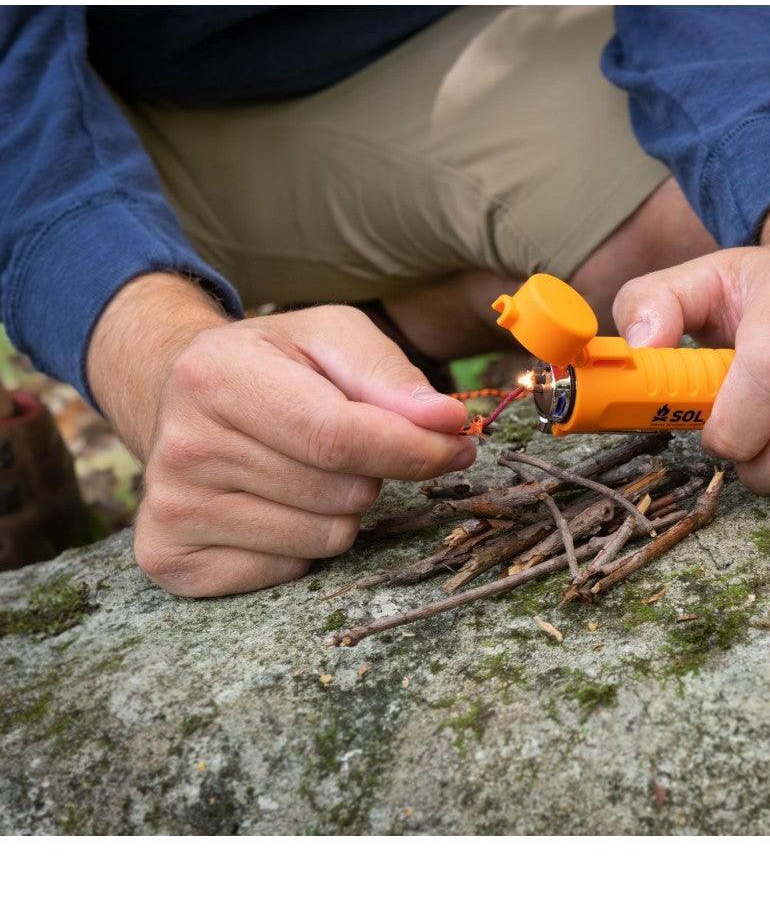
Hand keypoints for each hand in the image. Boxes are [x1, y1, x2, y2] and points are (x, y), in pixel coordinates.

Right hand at [88, 274, 473, 595]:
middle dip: (373, 473)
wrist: (178, 397)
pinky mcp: (172, 560)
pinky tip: (275, 504)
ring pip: (325, 539)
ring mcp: (171, 510)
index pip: (338, 437)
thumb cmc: (273, 364)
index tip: (457, 447)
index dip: (412, 450)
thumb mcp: (330, 338)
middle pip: (340, 493)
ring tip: (307, 470)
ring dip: (343, 510)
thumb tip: (448, 423)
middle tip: (346, 444)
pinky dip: (305, 546)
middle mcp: (183, 447)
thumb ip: (390, 376)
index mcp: (218, 377)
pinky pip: (292, 572)